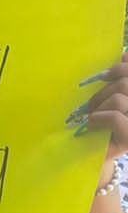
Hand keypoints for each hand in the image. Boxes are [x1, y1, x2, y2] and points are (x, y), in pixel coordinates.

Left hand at [68, 52, 127, 167]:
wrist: (93, 158)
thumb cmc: (101, 127)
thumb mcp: (110, 99)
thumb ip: (121, 78)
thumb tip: (125, 53)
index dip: (120, 68)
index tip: (102, 77)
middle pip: (126, 83)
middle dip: (103, 92)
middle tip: (89, 106)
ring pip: (119, 98)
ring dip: (98, 106)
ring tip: (90, 117)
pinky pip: (115, 117)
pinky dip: (98, 118)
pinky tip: (91, 124)